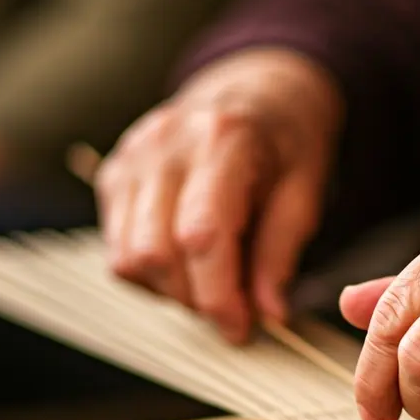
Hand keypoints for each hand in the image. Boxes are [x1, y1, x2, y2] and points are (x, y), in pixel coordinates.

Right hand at [96, 49, 342, 342]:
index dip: (219, 295)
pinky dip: (150, 274)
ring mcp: (132, 158)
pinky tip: (186, 265)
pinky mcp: (113, 176)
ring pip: (128, 257)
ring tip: (210, 284)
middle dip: (196, 299)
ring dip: (170, 291)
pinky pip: (117, 249)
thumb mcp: (305, 189)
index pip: (202, 235)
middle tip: (233, 312)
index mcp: (222, 139)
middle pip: (157, 252)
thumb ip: (282, 251)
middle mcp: (165, 144)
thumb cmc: (284, 142)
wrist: (253, 92)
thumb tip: (269, 313)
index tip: (241, 328)